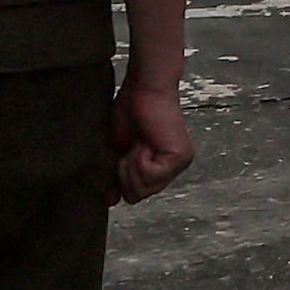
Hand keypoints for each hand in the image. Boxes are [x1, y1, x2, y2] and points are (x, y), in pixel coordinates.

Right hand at [110, 83, 192, 203]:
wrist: (143, 89)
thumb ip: (115, 176)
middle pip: (136, 196)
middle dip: (124, 171)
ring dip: (130, 164)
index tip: (121, 153)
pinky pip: (149, 175)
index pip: (133, 195)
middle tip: (131, 146)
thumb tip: (109, 201)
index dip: (119, 178)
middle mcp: (172, 170)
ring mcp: (179, 165)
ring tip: (138, 143)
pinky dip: (139, 159)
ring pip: (141, 188)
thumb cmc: (130, 113)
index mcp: (158, 170)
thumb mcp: (117, 151)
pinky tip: (145, 142)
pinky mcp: (180, 157)